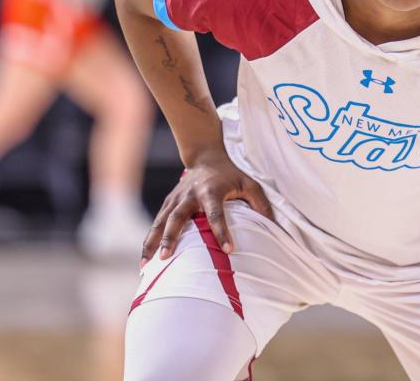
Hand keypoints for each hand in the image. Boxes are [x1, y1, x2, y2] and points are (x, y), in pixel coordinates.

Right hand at [140, 154, 272, 266]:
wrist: (206, 154)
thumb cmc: (231, 173)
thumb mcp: (249, 183)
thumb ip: (260, 203)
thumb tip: (273, 226)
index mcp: (211, 191)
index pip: (216, 214)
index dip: (222, 231)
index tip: (229, 250)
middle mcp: (190, 195)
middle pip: (178, 218)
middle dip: (171, 237)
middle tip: (167, 257)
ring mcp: (176, 199)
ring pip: (161, 222)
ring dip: (153, 243)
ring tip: (146, 264)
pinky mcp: (169, 203)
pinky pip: (156, 223)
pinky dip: (150, 240)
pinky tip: (145, 259)